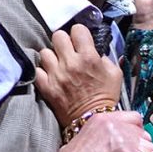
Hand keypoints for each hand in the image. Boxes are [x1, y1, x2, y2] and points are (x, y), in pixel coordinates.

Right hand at [31, 108, 152, 151]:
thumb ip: (96, 135)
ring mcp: (128, 144)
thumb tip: (104, 142)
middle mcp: (117, 127)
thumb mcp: (77, 140)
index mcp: (103, 119)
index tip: (131, 146)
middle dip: (142, 148)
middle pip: (145, 134)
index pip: (134, 119)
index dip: (135, 134)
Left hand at [34, 25, 126, 139]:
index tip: (80, 41)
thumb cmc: (106, 97)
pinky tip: (50, 75)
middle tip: (67, 51)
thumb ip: (105, 58)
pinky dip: (43, 72)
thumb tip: (94, 51)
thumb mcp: (115, 74)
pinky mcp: (47, 87)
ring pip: (45, 52)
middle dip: (63, 41)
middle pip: (58, 36)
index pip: (77, 29)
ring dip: (52, 56)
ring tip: (58, 64)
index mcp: (89, 57)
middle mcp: (71, 63)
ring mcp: (56, 75)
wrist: (93, 121)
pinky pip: (38, 70)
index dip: (79, 34)